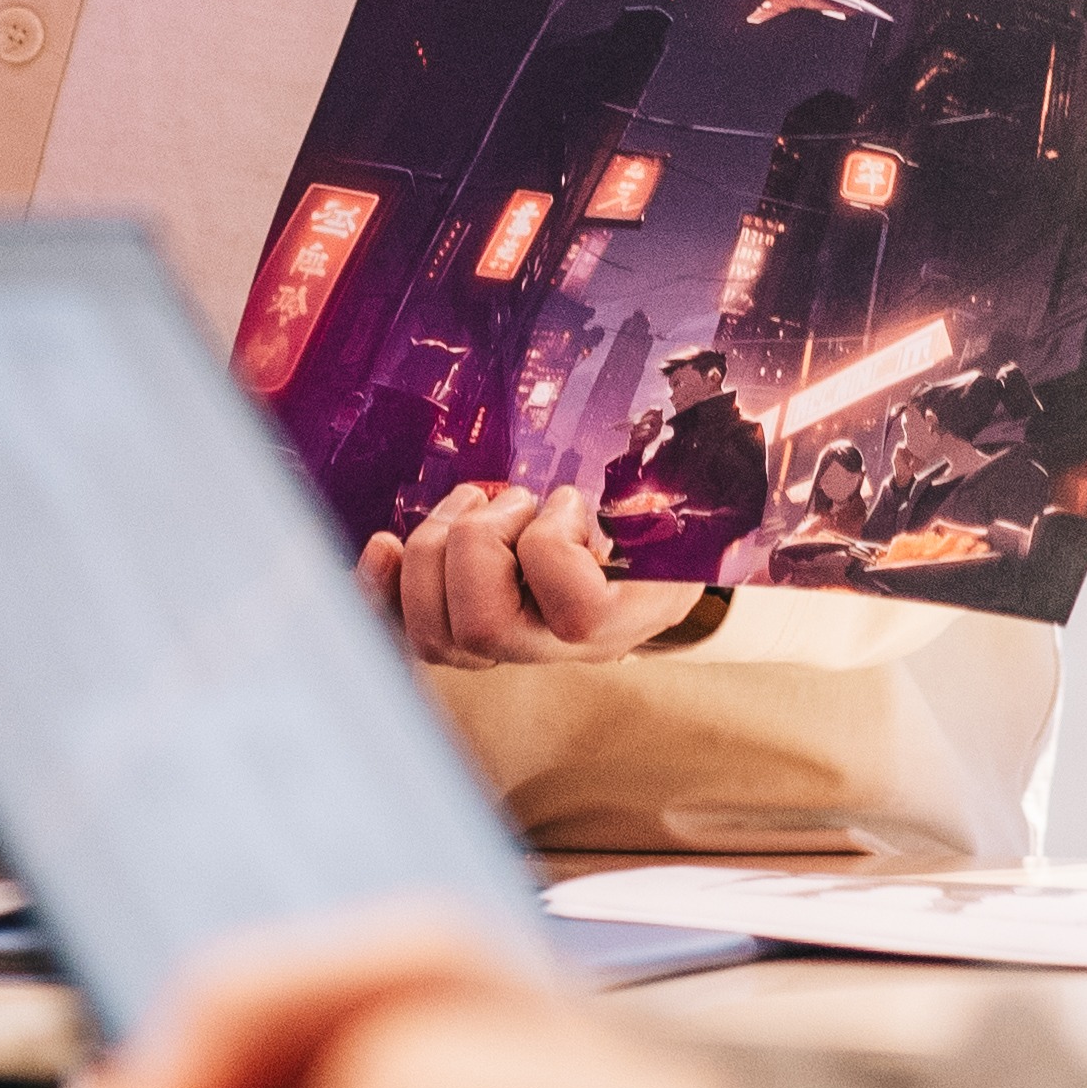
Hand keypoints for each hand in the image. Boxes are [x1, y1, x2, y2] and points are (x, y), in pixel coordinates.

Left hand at [356, 484, 672, 665]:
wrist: (635, 574)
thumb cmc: (656, 534)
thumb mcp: (679, 512)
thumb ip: (678, 490)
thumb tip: (708, 438)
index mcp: (617, 623)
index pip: (575, 613)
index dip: (554, 543)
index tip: (571, 502)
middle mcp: (552, 649)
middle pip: (481, 627)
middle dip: (480, 540)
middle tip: (509, 499)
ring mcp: (497, 649)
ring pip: (432, 630)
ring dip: (439, 543)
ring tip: (475, 504)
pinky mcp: (452, 628)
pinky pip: (396, 632)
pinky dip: (378, 590)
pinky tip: (383, 547)